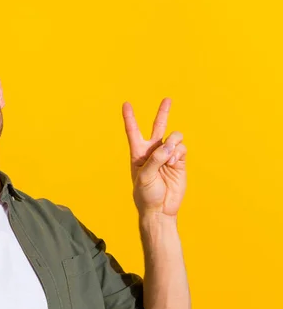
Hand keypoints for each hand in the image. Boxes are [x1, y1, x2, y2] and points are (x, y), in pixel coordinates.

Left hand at [122, 98, 186, 217]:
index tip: (126, 104)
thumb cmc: (146, 195)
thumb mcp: (144, 176)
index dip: (130, 118)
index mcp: (138, 153)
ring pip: (174, 137)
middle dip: (163, 112)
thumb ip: (155, 158)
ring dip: (172, 143)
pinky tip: (174, 163)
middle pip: (158, 127)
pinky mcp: (180, 161)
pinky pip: (182, 148)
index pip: (133, 131)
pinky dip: (178, 153)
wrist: (160, 209)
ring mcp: (167, 155)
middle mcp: (153, 151)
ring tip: (169, 157)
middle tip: (167, 99)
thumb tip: (170, 145)